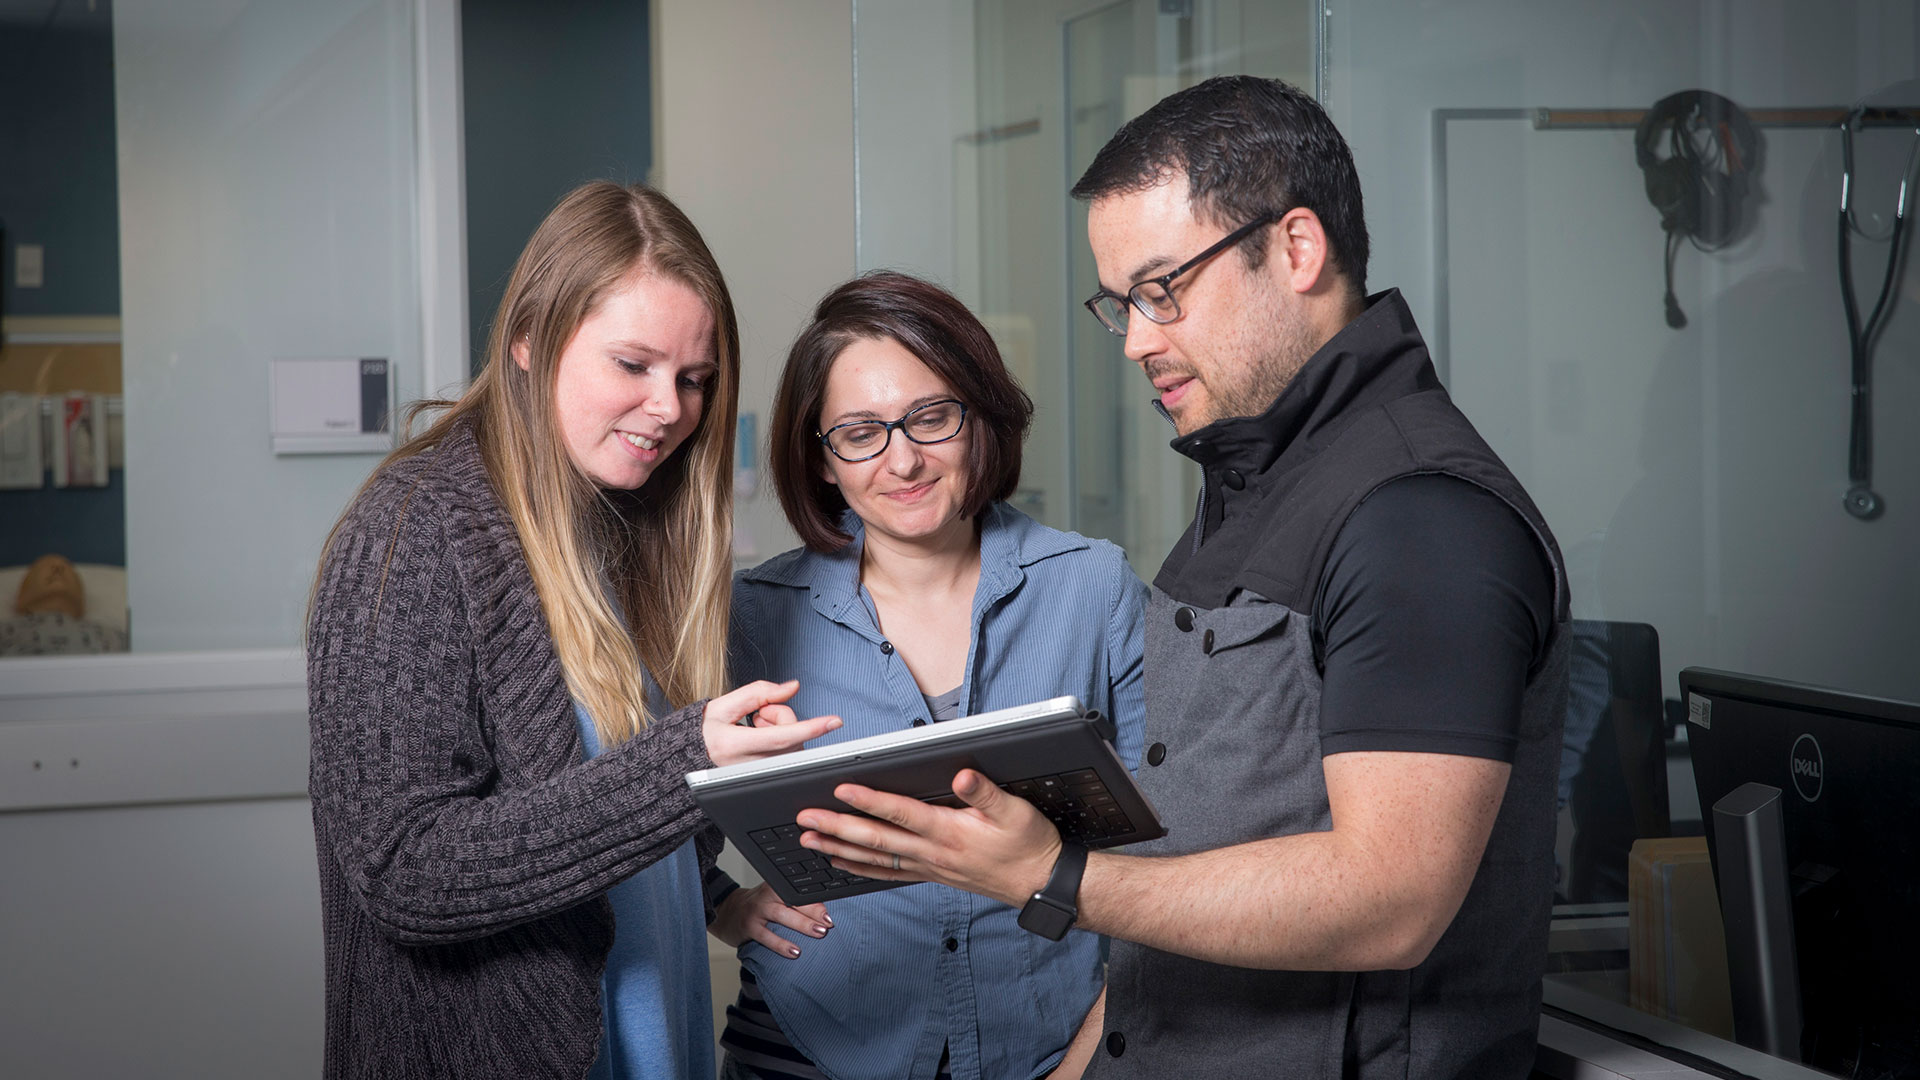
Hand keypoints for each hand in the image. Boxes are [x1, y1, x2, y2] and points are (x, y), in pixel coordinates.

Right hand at [703, 680, 840, 766]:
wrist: (694, 760)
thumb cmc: (706, 733)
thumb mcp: (724, 705)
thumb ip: (760, 693)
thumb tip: (792, 687)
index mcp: (737, 745)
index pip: (782, 736)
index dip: (810, 728)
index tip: (834, 722)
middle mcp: (752, 765)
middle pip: (791, 733)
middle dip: (781, 715)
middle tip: (757, 715)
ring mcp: (764, 775)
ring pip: (794, 743)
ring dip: (781, 728)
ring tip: (755, 729)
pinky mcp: (771, 778)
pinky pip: (791, 754)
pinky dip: (783, 742)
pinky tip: (762, 741)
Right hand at [709, 883, 832, 957]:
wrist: (727, 912)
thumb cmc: (759, 906)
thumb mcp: (775, 897)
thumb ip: (794, 901)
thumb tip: (825, 913)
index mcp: (777, 885)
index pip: (799, 889)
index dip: (817, 898)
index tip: (832, 908)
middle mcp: (767, 895)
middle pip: (793, 899)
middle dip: (814, 910)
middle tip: (830, 922)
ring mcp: (757, 910)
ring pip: (782, 915)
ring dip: (802, 924)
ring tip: (819, 933)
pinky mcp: (748, 926)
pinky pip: (766, 936)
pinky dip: (781, 945)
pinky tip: (794, 952)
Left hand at [795, 768, 1062, 908]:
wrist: (1041, 883)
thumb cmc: (1029, 844)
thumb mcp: (1016, 811)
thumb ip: (986, 792)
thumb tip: (962, 775)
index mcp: (949, 831)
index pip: (900, 813)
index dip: (869, 800)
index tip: (840, 788)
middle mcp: (933, 852)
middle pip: (876, 839)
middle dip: (837, 827)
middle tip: (805, 818)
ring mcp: (929, 867)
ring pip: (875, 858)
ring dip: (840, 848)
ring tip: (809, 839)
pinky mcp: (932, 875)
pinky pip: (888, 873)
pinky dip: (861, 867)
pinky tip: (842, 862)